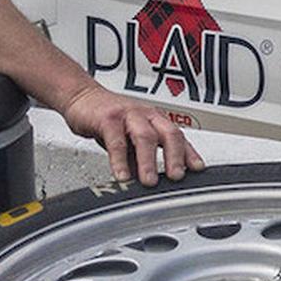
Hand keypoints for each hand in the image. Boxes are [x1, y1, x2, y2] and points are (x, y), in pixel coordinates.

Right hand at [60, 82, 206, 185]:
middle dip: (176, 157)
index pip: (179, 136)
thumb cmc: (110, 118)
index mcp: (156, 120)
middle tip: (177, 178)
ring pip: (145, 137)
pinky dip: (120, 161)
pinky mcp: (108, 118)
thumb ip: (140, 159)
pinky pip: (116, 141)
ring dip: (149, 161)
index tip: (198, 169)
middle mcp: (147, 115)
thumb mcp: (130, 140)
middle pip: (169, 133)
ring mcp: (128, 115)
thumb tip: (150, 184)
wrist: (82, 97)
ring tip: (149, 182)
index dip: (190, 153)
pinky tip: (122, 176)